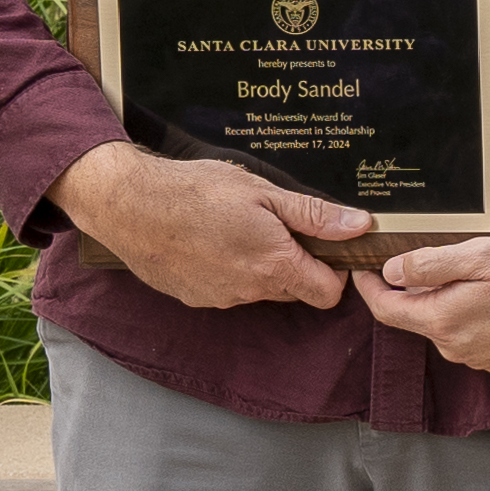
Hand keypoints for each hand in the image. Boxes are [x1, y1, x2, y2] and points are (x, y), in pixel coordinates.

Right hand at [55, 142, 358, 310]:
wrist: (130, 205)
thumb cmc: (196, 191)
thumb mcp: (263, 192)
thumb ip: (314, 215)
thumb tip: (360, 226)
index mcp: (274, 266)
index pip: (327, 294)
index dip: (333, 272)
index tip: (323, 246)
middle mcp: (249, 291)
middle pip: (293, 291)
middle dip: (295, 264)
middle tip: (277, 225)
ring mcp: (220, 298)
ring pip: (258, 289)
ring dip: (258, 267)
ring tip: (236, 227)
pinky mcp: (194, 298)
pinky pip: (226, 289)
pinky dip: (227, 270)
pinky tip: (209, 240)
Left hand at [359, 232, 489, 373]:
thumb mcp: (481, 254)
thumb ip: (430, 265)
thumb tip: (391, 272)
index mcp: (446, 321)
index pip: (387, 310)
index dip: (369, 288)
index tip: (361, 267)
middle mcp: (459, 348)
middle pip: (416, 318)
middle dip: (410, 290)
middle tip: (419, 255)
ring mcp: (481, 358)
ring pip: (444, 327)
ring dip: (443, 302)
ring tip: (468, 270)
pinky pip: (469, 336)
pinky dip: (468, 314)